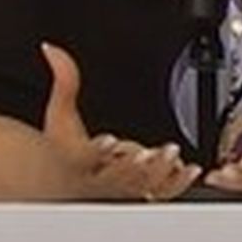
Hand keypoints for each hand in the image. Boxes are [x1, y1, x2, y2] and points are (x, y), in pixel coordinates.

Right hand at [39, 42, 200, 201]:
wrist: (70, 182)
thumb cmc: (66, 148)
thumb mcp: (59, 113)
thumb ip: (63, 80)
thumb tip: (51, 48)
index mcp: (80, 160)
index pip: (85, 156)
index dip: (97, 149)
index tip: (109, 140)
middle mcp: (101, 178)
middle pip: (117, 175)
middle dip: (133, 164)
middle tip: (147, 153)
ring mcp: (122, 189)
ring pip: (142, 186)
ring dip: (158, 172)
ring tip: (172, 154)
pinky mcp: (140, 193)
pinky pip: (161, 193)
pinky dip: (177, 183)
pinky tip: (189, 169)